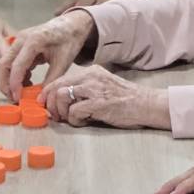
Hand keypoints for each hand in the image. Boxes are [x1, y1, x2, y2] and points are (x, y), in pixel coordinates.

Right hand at [0, 11, 94, 100]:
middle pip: (4, 64)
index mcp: (33, 41)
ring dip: (10, 79)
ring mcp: (19, 40)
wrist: (71, 24)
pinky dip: (16, 74)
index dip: (14, 84)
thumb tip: (40, 98)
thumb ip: (51, 80)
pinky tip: (27, 82)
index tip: (17, 98)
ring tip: (23, 93)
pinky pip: (12, 61)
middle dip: (5, 83)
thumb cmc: (69, 39)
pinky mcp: (20, 44)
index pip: (17, 66)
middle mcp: (21, 39)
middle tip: (14, 98)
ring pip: (5, 63)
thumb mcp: (63, 62)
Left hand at [39, 63, 169, 129]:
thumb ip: (84, 91)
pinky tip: (83, 122)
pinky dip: (74, 120)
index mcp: (91, 71)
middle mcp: (90, 76)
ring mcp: (95, 88)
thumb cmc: (125, 100)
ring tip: (69, 119)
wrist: (147, 104)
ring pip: (62, 96)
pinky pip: (74, 111)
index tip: (46, 105)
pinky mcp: (99, 103)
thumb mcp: (102, 87)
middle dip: (51, 103)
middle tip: (54, 115)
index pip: (60, 79)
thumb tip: (60, 103)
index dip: (48, 93)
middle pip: (57, 86)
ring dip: (61, 111)